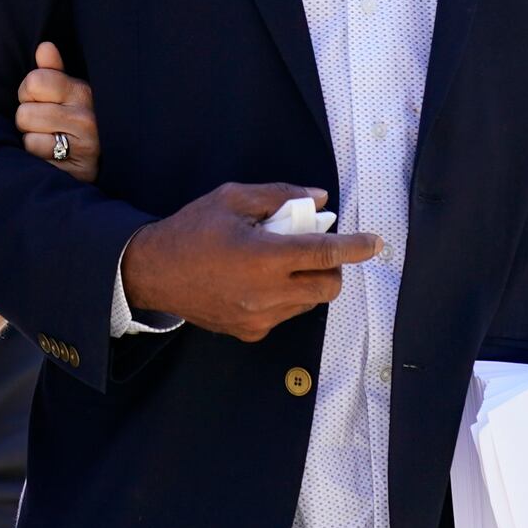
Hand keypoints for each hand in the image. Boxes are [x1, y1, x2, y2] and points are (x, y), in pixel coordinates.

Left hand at [15, 43, 96, 179]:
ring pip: (29, 141)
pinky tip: (53, 157)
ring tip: (50, 140)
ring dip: (33, 142)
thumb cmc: (77, 117)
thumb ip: (52, 70)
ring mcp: (84, 149)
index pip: (34, 82)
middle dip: (28, 119)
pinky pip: (37, 163)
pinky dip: (39, 162)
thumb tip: (44, 47)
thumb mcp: (69, 90)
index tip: (40, 99)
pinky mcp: (76, 173)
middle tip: (45, 123)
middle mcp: (86, 119)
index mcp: (83, 92)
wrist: (104, 158)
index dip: (29, 91)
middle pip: (25, 114)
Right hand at [118, 183, 380, 341]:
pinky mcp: (251, 332)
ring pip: (308, 303)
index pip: (324, 253)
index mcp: (263, 255)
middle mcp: (266, 292)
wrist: (151, 273)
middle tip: (315, 251)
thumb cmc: (191, 230)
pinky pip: (285, 314)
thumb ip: (278, 196)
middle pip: (327, 287)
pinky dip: (285, 297)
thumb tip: (319, 200)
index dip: (355, 247)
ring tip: (279, 264)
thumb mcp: (230, 199)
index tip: (376, 243)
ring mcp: (260, 317)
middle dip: (332, 268)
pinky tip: (258, 283)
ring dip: (307, 282)